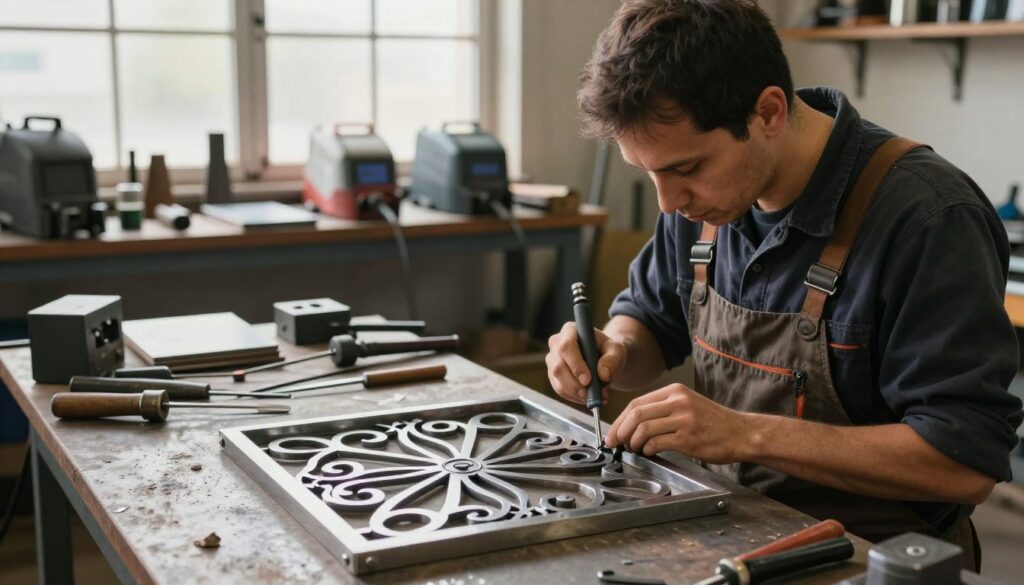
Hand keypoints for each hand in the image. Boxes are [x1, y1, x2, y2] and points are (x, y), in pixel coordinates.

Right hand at [545, 322, 625, 404]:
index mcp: (570, 330)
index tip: (587, 380)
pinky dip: (574, 397)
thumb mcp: (617, 350)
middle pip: (558, 367)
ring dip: (576, 393)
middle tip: (591, 394)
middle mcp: (556, 343)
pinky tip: (587, 396)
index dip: (575, 365)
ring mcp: (552, 360)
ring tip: (595, 396)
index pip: (566, 346)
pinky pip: (559, 389)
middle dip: (575, 384)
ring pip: (557, 381)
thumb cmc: (609, 351)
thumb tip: (603, 374)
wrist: (604, 360)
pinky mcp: (553, 375)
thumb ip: (612, 359)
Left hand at [606, 383, 748, 462]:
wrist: (741, 433)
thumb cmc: (713, 422)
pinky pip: (657, 443)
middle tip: (615, 442)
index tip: (613, 431)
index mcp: (675, 391)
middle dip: (620, 430)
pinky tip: (649, 451)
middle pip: (636, 414)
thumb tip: (632, 423)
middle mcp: (678, 402)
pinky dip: (647, 449)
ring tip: (634, 448)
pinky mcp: (688, 438)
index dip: (620, 419)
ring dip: (633, 441)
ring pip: (644, 428)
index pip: (637, 402)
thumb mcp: (687, 404)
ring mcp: (684, 420)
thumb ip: (663, 409)